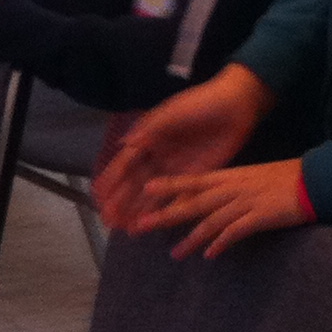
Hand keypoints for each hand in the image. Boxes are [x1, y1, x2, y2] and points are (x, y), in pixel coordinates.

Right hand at [92, 62, 272, 231]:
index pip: (125, 163)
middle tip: (107, 220)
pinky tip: (155, 224)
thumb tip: (125, 144)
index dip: (111, 179)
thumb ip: (150, 129)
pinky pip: (178, 198)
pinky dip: (166, 211)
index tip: (97, 196)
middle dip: (120, 201)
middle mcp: (159, 156)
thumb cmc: (199, 103)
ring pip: (153, 194)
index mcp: (149, 138)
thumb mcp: (172, 113)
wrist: (235, 105)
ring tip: (123, 228)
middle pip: (135, 183)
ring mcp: (177, 169)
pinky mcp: (197, 178)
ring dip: (138, 210)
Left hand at [126, 158, 313, 258]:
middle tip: (141, 225)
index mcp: (228, 176)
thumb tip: (213, 199)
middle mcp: (231, 188)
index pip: (191, 181)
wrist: (313, 180)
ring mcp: (244, 202)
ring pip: (210, 220)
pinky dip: (221, 243)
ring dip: (190, 238)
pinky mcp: (260, 216)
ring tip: (174, 255)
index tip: (144, 192)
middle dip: (165, 214)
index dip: (168, 186)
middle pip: (192, 202)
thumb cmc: (283, 178)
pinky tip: (209, 255)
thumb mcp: (250, 177)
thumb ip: (230, 187)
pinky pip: (235, 231)